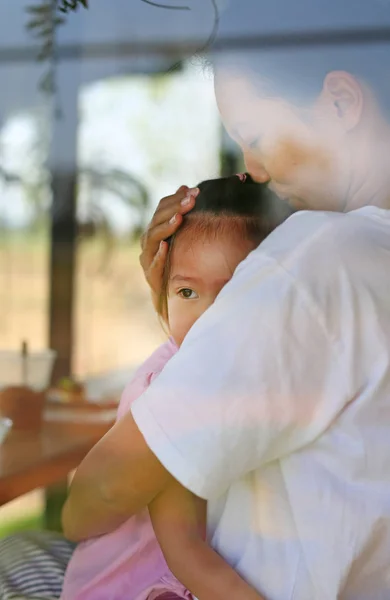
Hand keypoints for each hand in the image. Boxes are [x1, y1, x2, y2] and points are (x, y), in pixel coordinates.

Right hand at [140, 185, 198, 308]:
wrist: (168, 294)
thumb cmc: (175, 261)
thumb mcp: (180, 236)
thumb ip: (180, 213)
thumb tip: (186, 186)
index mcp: (154, 229)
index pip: (162, 208)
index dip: (176, 198)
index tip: (194, 191)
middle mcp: (147, 242)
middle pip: (157, 220)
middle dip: (174, 208)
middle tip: (190, 200)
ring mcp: (147, 258)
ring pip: (152, 238)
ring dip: (166, 227)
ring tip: (179, 218)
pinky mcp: (151, 276)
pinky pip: (153, 264)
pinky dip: (159, 255)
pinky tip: (166, 247)